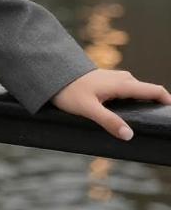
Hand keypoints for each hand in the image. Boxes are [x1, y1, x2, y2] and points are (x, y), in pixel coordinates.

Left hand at [50, 68, 170, 138]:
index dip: (168, 100)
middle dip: (157, 104)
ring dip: (144, 102)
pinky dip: (134, 99)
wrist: (51, 73)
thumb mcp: (87, 108)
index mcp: (121, 84)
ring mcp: (114, 78)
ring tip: (148, 119)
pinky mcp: (107, 81)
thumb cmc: (68, 91)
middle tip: (161, 123)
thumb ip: (108, 121)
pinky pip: (127, 90)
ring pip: (136, 90)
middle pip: (147, 91)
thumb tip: (129, 135)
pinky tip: (129, 112)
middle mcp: (121, 78)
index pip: (153, 90)